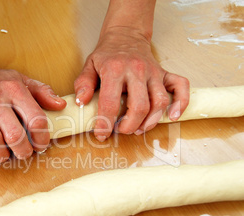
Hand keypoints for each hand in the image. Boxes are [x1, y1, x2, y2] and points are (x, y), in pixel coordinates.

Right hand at [0, 59, 65, 167]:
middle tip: (23, 154)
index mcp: (13, 89)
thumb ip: (41, 92)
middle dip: (23, 151)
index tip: (40, 146)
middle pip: (15, 135)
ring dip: (2, 156)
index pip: (36, 119)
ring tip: (4, 156)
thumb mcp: (18, 79)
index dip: (42, 139)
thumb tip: (61, 106)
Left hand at [74, 27, 189, 140]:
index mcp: (115, 70)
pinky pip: (181, 87)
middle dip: (129, 126)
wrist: (125, 35)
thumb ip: (83, 84)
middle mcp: (136, 71)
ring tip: (139, 129)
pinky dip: (180, 103)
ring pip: (160, 102)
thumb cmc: (107, 54)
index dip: (105, 123)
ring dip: (150, 121)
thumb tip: (81, 102)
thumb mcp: (89, 66)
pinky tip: (172, 116)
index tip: (101, 134)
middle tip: (121, 131)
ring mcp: (153, 72)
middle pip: (139, 106)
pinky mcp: (165, 73)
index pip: (110, 103)